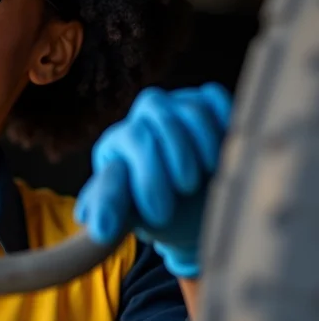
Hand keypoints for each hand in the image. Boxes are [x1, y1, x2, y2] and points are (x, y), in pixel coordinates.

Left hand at [74, 83, 231, 277]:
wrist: (191, 213)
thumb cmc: (154, 213)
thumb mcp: (130, 214)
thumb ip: (111, 209)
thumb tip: (93, 223)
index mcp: (115, 144)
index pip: (129, 141)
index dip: (148, 176)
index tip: (160, 214)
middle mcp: (142, 119)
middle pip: (154, 110)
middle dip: (174, 151)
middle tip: (186, 188)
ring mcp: (175, 108)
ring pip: (189, 106)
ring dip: (204, 139)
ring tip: (209, 171)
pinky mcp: (205, 104)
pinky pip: (214, 97)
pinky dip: (224, 119)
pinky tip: (228, 148)